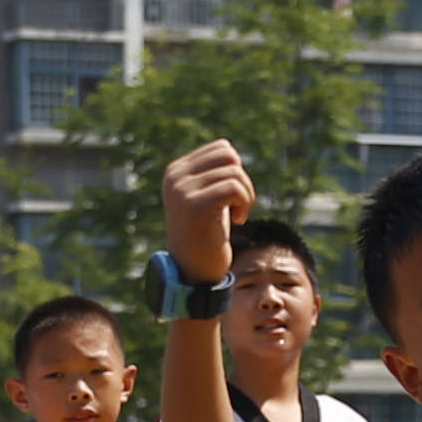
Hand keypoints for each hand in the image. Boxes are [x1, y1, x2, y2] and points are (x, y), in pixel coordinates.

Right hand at [161, 141, 252, 290]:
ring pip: (235, 172)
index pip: (222, 149)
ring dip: (246, 195)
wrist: (194, 272)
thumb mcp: (206, 197)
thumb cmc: (206, 236)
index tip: (230, 198)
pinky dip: (245, 203)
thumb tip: (228, 149)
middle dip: (242, 180)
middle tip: (238, 206)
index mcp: (175, 171)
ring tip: (238, 216)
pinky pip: (234, 187)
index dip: (236, 171)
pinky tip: (239, 220)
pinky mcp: (194, 205)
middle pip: (229, 156)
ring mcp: (182, 190)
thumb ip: (212, 172)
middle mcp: (175, 177)